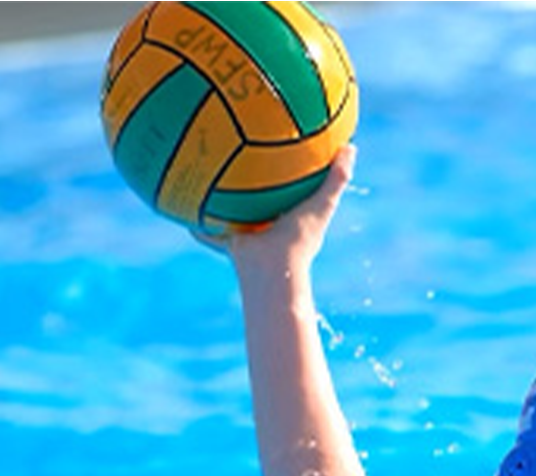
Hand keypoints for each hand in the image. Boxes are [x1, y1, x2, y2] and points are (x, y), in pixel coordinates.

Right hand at [192, 144, 356, 269]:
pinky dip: (199, 222)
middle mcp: (273, 227)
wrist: (272, 268)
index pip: (294, 192)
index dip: (292, 176)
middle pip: (263, 202)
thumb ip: (337, 177)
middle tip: (242, 159)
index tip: (287, 155)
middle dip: (255, 186)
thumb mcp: (323, 202)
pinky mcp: (232, 242)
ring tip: (210, 177)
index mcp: (295, 218)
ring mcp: (252, 236)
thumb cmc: (301, 236)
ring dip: (226, 203)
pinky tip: (185, 204)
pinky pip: (210, 230)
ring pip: (236, 216)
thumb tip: (350, 147)